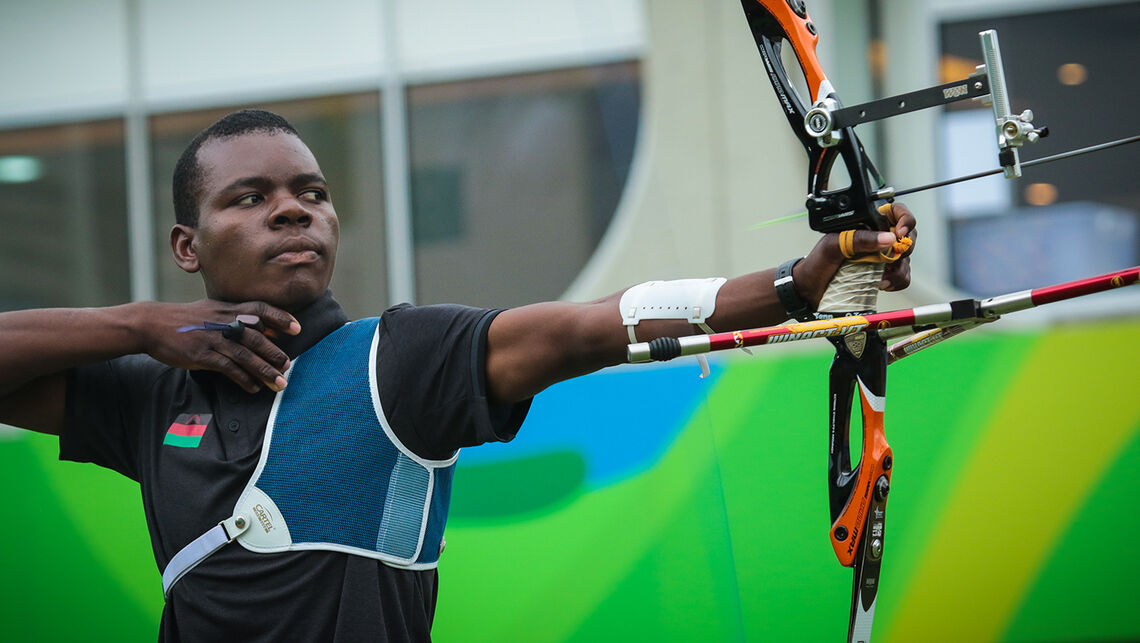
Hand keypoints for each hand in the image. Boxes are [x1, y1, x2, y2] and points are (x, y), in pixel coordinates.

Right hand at [134, 300, 300, 392]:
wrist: (152, 324)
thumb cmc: (187, 319)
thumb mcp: (213, 311)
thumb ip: (239, 317)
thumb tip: (268, 328)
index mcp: (228, 308)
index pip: (260, 309)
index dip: (280, 317)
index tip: (297, 328)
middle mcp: (223, 322)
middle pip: (256, 337)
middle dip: (275, 353)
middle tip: (289, 366)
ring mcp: (212, 338)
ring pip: (245, 355)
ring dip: (264, 371)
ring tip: (279, 383)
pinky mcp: (201, 354)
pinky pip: (227, 368)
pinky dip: (242, 379)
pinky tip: (253, 388)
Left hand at [795, 202, 918, 306]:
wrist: (809, 290)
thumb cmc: (816, 263)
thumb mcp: (832, 246)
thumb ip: (858, 239)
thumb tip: (887, 238)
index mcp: (866, 225)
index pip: (895, 212)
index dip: (904, 219)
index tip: (899, 232)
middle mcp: (876, 239)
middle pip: (908, 235)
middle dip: (904, 248)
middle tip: (890, 259)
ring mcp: (881, 257)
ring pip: (906, 259)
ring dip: (899, 269)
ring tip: (881, 277)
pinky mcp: (883, 275)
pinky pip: (902, 276)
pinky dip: (897, 281)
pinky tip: (882, 284)